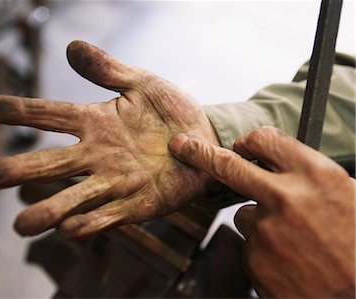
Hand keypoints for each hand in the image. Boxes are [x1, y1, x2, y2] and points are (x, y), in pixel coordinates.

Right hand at [0, 40, 218, 238]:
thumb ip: (108, 69)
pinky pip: (110, 215)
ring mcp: (115, 182)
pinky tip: (70, 230)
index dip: (17, 112)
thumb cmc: (172, 111)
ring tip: (21, 225)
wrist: (207, 139)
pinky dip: (91, 223)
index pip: (49, 115)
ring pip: (75, 198)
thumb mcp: (143, 83)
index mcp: (96, 122)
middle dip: (16, 171)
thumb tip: (71, 47)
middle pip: (51, 163)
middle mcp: (98, 154)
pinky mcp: (138, 205)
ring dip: (50, 211)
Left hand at [169, 126, 354, 297]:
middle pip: (227, 165)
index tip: (240, 145)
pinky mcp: (254, 258)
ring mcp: (265, 230)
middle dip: (199, 151)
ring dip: (261, 221)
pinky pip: (251, 243)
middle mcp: (286, 198)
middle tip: (181, 145)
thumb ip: (312, 176)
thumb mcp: (349, 197)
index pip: (265, 139)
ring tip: (297, 242)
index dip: (250, 141)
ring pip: (245, 213)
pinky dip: (266, 249)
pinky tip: (291, 261)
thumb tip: (285, 160)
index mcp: (315, 176)